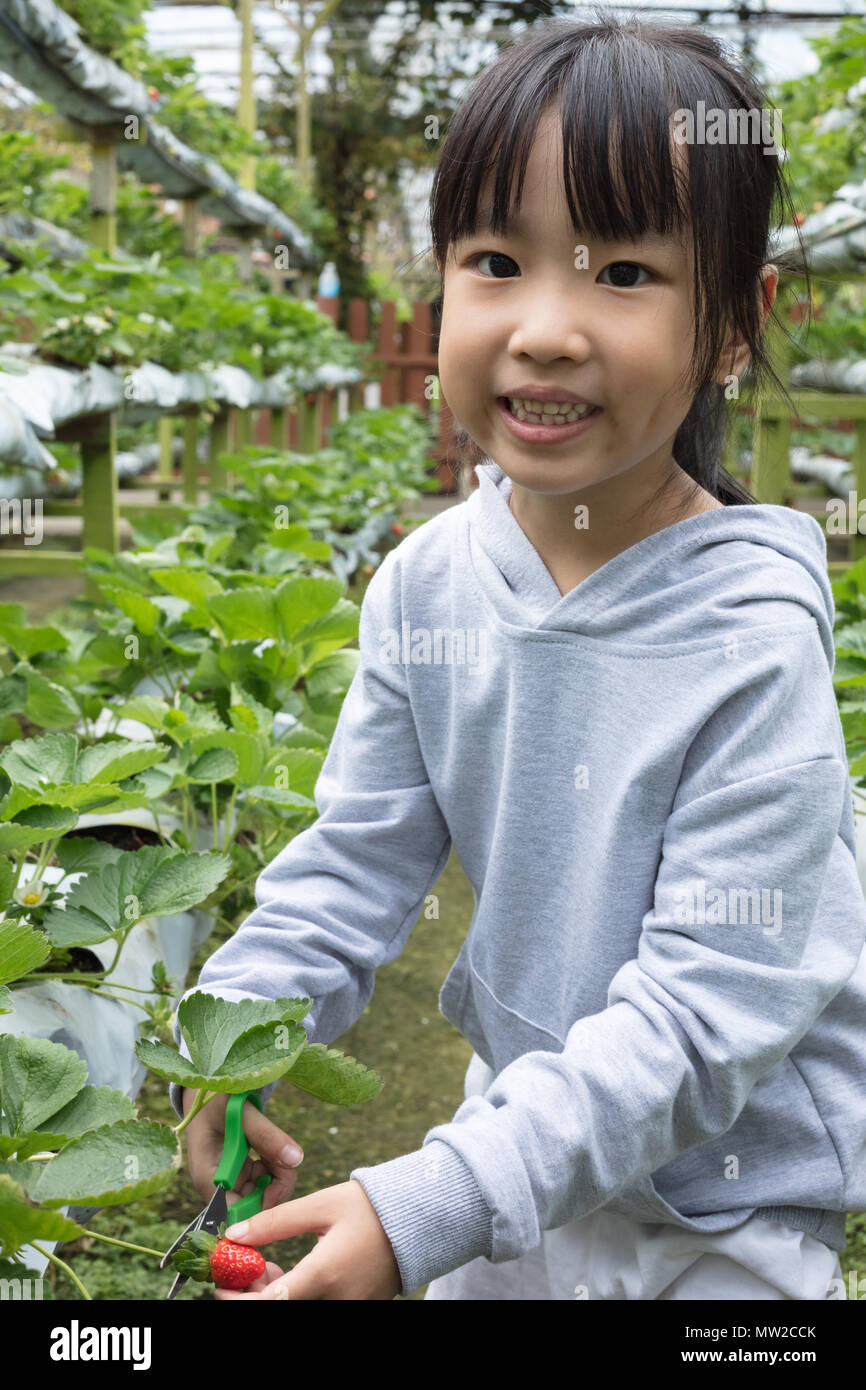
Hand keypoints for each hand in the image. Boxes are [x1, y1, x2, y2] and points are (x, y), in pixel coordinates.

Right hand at [181, 1088, 302, 1211]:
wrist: (207, 1087)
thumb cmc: (215, 1096)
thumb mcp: (239, 1111)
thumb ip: (266, 1135)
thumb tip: (296, 1159)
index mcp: (208, 1178)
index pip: (234, 1215)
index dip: (260, 1210)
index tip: (281, 1185)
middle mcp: (218, 1186)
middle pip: (254, 1208)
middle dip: (276, 1187)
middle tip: (287, 1160)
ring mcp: (231, 1179)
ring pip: (264, 1194)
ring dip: (279, 1174)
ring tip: (279, 1144)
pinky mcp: (242, 1171)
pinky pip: (266, 1179)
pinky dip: (276, 1166)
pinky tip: (274, 1146)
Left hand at [211, 1179, 401, 1300]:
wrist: (418, 1218)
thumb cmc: (369, 1207)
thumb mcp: (320, 1206)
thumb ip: (275, 1222)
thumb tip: (234, 1235)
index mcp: (325, 1274)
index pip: (270, 1303)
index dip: (237, 1298)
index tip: (219, 1283)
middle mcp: (336, 1300)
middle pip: (280, 1309)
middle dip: (252, 1295)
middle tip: (239, 1270)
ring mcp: (348, 1308)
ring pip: (295, 1310)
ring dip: (272, 1296)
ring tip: (266, 1267)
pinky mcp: (356, 1308)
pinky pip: (315, 1307)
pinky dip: (294, 1296)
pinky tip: (288, 1274)